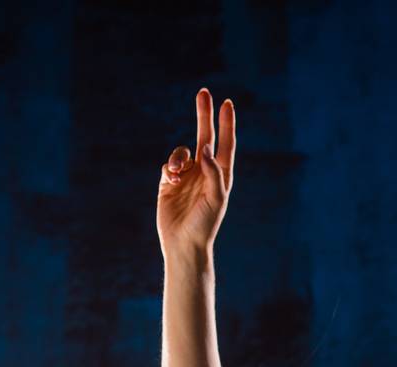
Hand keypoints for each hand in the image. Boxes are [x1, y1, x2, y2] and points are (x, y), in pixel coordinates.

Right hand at [157, 87, 235, 258]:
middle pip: (204, 135)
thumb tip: (205, 146)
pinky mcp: (169, 183)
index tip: (227, 103)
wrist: (184, 244)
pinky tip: (171, 180)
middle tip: (203, 92)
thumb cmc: (205, 225)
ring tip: (177, 172)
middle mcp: (204, 173)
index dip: (227, 124)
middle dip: (204, 115)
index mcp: (220, 176)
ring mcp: (187, 177)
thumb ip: (213, 172)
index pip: (225, 144)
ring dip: (178, 156)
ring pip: (182, 151)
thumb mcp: (216, 199)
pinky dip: (170, 167)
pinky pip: (168, 164)